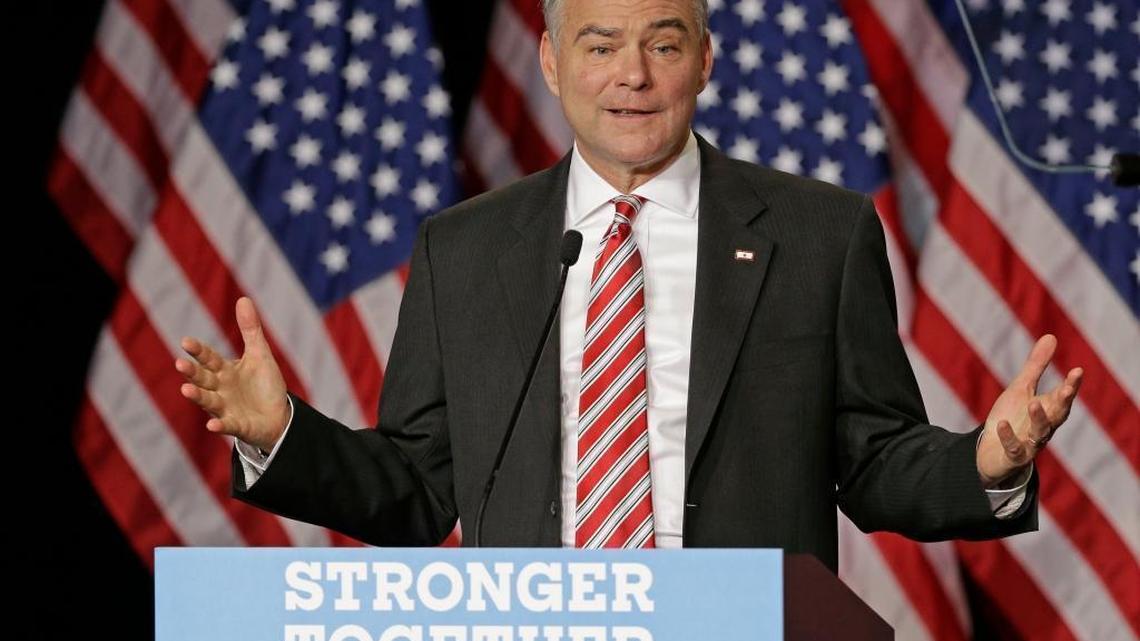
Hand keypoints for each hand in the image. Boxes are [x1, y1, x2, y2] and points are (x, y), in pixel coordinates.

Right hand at [175, 297, 289, 451]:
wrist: (278, 416)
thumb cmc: (264, 385)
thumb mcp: (259, 354)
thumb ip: (250, 329)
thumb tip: (243, 298)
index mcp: (224, 371)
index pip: (208, 358)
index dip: (199, 351)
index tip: (186, 341)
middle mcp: (220, 389)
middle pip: (203, 379)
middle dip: (192, 372)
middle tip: (180, 364)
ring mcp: (226, 408)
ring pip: (209, 401)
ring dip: (198, 396)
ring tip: (186, 390)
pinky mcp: (237, 425)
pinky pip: (227, 425)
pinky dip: (219, 425)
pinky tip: (212, 425)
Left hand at [977, 334, 1082, 487]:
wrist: (993, 451)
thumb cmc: (1012, 416)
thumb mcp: (1021, 388)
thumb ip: (1036, 366)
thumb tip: (1051, 336)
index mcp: (1048, 410)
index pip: (1063, 396)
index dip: (1071, 385)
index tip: (1078, 370)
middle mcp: (1044, 427)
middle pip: (1058, 415)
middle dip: (1063, 402)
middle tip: (1068, 389)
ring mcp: (1030, 443)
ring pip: (1040, 433)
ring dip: (1039, 419)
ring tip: (1034, 403)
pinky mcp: (1013, 456)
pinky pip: (1014, 448)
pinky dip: (1009, 437)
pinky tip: (1001, 424)